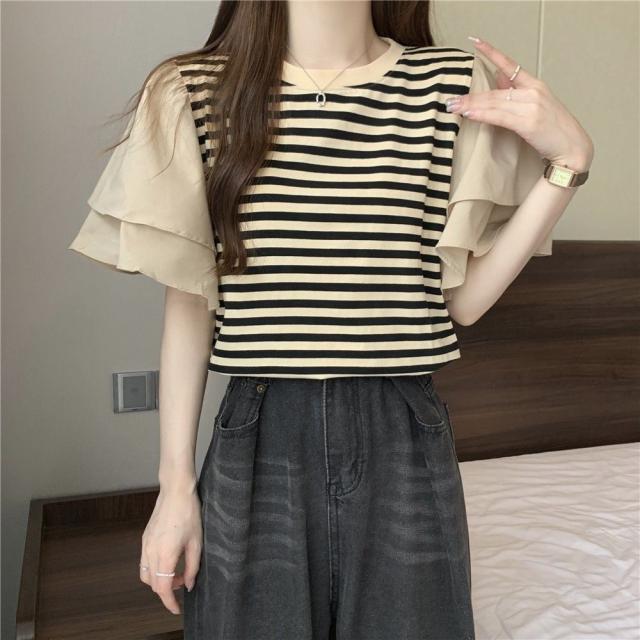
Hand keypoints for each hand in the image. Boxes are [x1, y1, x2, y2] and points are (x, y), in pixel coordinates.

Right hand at [139, 485, 202, 614]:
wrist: (175, 491)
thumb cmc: (189, 514)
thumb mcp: (197, 542)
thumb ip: (192, 567)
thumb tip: (188, 585)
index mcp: (165, 555)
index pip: (163, 588)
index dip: (169, 602)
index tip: (177, 609)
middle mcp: (150, 552)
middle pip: (153, 584)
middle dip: (166, 591)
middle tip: (183, 584)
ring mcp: (145, 545)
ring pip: (145, 575)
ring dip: (159, 580)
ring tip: (176, 573)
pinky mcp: (145, 538)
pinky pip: (144, 562)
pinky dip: (153, 569)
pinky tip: (169, 561)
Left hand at [447, 36, 593, 171]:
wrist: (572, 148)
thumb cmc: (553, 130)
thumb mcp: (536, 105)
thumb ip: (516, 90)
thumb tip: (497, 77)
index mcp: (534, 85)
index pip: (509, 64)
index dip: (491, 52)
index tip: (475, 42)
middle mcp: (532, 92)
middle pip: (495, 91)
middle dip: (470, 96)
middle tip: (450, 100)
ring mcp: (531, 106)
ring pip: (494, 103)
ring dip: (471, 106)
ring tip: (453, 107)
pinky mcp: (529, 122)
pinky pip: (500, 116)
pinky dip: (483, 115)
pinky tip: (469, 114)